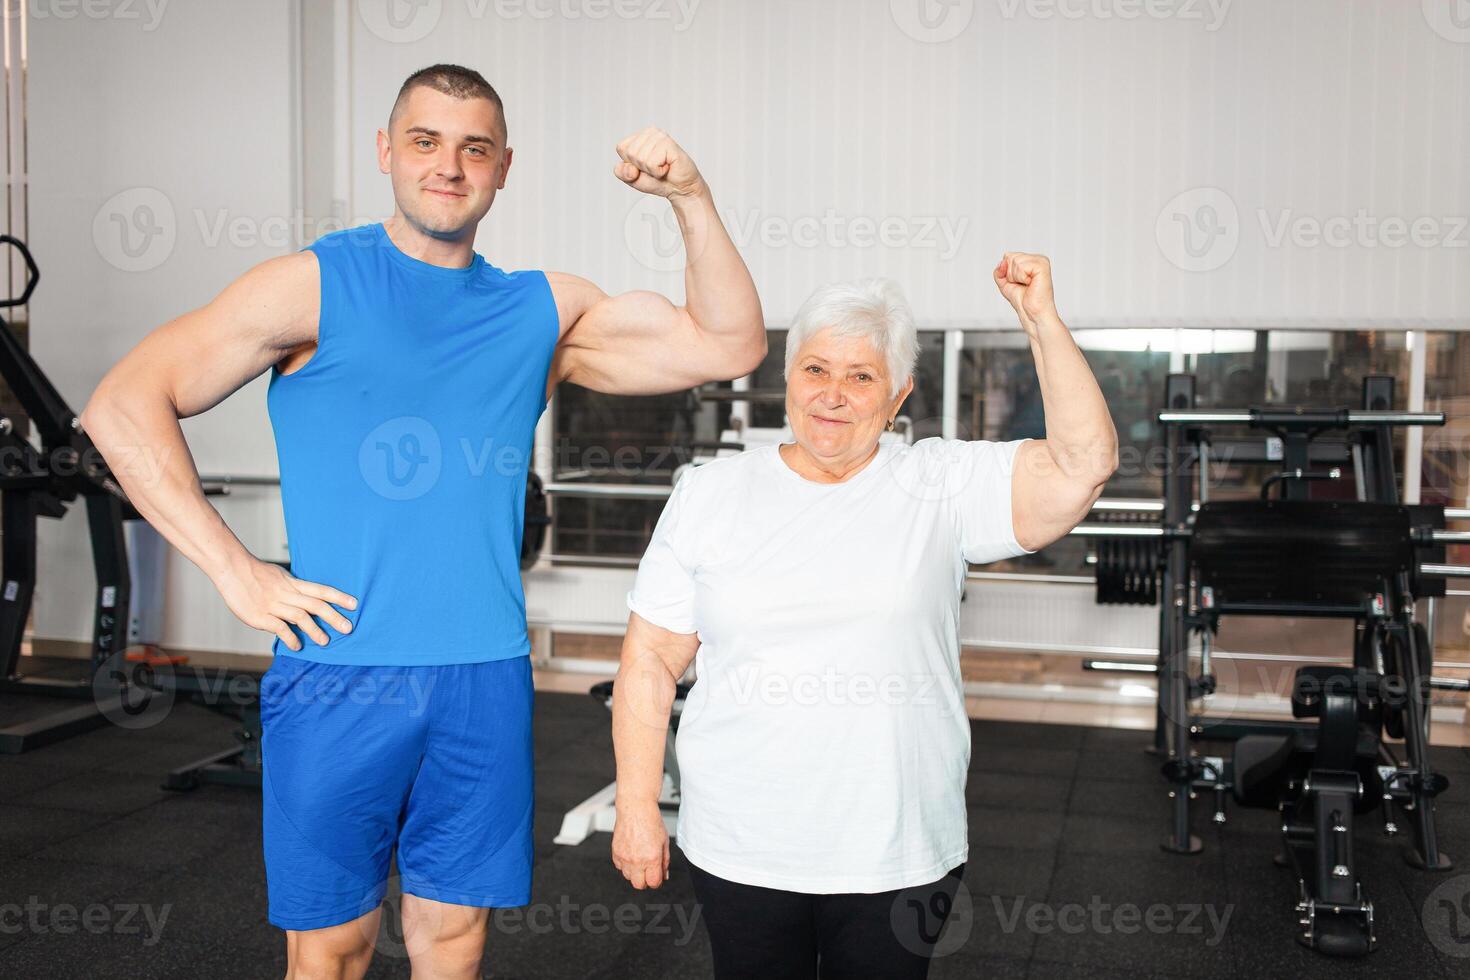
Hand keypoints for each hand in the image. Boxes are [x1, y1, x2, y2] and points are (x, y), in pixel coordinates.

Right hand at [214, 555, 355, 651]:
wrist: (232, 569)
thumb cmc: (256, 573)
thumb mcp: (280, 576)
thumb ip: (294, 588)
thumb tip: (308, 598)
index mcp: (293, 583)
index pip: (321, 589)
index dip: (339, 597)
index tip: (354, 604)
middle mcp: (287, 593)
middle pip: (316, 605)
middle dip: (334, 617)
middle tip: (348, 629)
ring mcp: (274, 605)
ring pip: (300, 617)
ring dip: (315, 630)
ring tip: (325, 641)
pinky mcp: (260, 616)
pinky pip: (279, 628)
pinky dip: (290, 638)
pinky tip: (297, 646)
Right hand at [612, 800, 669, 889]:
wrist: (635, 808)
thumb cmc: (650, 821)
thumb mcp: (664, 841)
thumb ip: (665, 861)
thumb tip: (664, 874)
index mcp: (652, 858)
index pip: (653, 883)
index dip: (657, 881)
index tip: (657, 876)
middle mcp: (637, 860)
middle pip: (639, 885)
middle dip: (645, 880)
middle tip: (648, 871)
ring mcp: (625, 857)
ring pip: (628, 877)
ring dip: (634, 872)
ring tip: (639, 860)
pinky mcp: (616, 853)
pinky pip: (619, 867)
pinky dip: (625, 864)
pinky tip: (631, 854)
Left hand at [613, 127, 705, 199]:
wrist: (679, 188)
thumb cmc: (658, 181)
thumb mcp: (632, 178)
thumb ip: (621, 172)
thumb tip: (630, 168)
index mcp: (640, 136)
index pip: (621, 148)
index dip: (630, 164)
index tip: (644, 167)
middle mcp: (650, 132)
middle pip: (630, 153)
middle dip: (641, 167)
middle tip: (655, 168)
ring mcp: (660, 136)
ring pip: (640, 158)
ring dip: (651, 170)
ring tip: (662, 167)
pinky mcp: (668, 143)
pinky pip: (651, 163)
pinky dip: (658, 171)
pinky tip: (667, 167)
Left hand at [994, 252, 1057, 330]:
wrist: (1031, 313)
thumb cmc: (1022, 300)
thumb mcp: (1004, 283)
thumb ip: (999, 270)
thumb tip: (1002, 261)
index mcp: (1030, 260)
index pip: (1007, 256)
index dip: (1006, 272)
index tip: (1017, 283)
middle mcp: (1036, 258)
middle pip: (1010, 257)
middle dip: (1010, 275)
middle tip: (1022, 285)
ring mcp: (1041, 261)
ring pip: (1014, 261)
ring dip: (1016, 277)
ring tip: (1026, 285)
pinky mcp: (1042, 265)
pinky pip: (1021, 266)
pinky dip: (1021, 278)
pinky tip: (1030, 283)